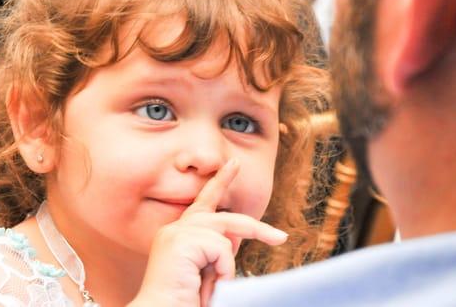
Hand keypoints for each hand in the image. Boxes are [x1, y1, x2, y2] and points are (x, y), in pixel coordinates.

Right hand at [129, 159, 287, 306]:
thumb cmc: (183, 300)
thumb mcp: (206, 272)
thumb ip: (216, 251)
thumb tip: (236, 238)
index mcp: (178, 235)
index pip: (204, 202)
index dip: (220, 181)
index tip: (233, 163)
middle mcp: (175, 229)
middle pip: (224, 217)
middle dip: (255, 227)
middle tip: (280, 238)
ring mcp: (176, 233)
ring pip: (224, 234)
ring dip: (226, 266)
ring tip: (211, 288)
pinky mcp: (181, 241)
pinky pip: (221, 248)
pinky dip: (222, 270)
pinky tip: (204, 286)